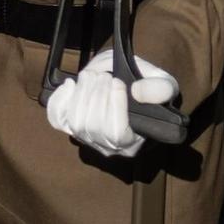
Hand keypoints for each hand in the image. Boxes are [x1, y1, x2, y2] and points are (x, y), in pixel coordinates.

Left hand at [44, 50, 177, 157]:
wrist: (131, 87)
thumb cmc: (148, 90)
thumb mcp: (165, 85)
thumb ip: (160, 88)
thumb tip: (137, 92)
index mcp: (133, 141)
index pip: (116, 134)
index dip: (114, 107)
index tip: (117, 82)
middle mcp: (108, 147)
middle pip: (93, 128)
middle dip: (96, 96)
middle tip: (103, 75)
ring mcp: (88, 138)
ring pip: (76, 123)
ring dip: (81, 94)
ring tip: (91, 75)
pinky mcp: (71, 126)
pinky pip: (58, 119)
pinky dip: (60, 101)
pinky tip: (70, 85)